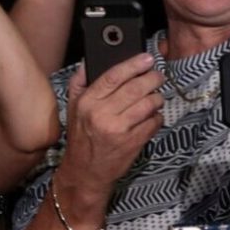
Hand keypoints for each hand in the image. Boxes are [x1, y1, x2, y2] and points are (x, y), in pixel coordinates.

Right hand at [61, 52, 163, 193]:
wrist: (85, 172)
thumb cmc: (81, 138)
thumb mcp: (72, 108)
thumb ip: (79, 83)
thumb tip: (88, 61)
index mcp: (87, 102)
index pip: (113, 76)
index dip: (133, 64)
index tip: (146, 58)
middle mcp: (102, 114)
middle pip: (136, 87)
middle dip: (152, 78)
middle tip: (157, 76)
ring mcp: (119, 129)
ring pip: (149, 103)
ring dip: (157, 98)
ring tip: (154, 98)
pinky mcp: (133, 142)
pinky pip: (155, 122)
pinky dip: (157, 117)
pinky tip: (150, 118)